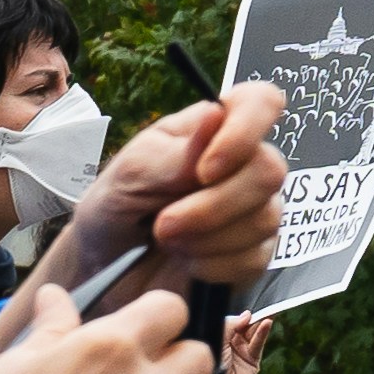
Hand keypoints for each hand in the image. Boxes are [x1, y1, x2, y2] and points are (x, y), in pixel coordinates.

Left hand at [30, 79, 290, 312]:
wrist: (104, 270)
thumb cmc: (114, 209)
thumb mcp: (129, 176)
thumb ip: (175, 153)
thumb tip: (216, 114)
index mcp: (213, 130)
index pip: (261, 103)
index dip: (246, 131)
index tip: (205, 171)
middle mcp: (243, 164)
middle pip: (270, 171)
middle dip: (213, 206)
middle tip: (164, 224)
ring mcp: (255, 209)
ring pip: (265, 219)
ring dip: (206, 240)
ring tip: (168, 242)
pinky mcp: (255, 252)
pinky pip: (255, 258)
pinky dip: (213, 266)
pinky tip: (188, 262)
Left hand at [220, 309, 278, 373]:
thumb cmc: (210, 367)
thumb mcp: (217, 340)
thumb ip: (230, 325)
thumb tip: (246, 315)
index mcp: (221, 338)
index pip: (234, 322)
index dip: (241, 317)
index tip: (247, 313)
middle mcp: (233, 344)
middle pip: (247, 326)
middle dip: (254, 318)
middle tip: (264, 307)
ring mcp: (243, 351)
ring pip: (254, 333)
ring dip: (262, 322)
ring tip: (270, 312)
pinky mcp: (253, 360)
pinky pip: (258, 344)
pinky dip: (263, 333)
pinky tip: (267, 324)